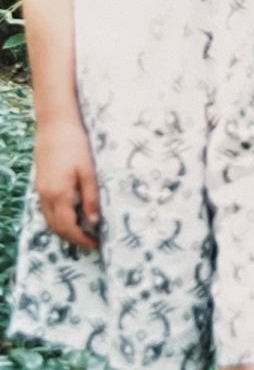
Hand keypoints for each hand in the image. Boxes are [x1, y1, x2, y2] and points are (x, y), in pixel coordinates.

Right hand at [34, 117, 100, 250]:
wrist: (55, 124)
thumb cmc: (75, 144)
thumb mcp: (88, 171)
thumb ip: (91, 197)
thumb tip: (94, 221)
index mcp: (59, 194)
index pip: (68, 227)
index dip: (81, 239)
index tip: (96, 245)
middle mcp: (46, 195)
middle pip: (56, 227)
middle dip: (72, 238)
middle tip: (91, 242)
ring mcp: (41, 190)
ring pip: (49, 219)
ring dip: (64, 230)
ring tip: (83, 232)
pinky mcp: (41, 182)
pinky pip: (46, 209)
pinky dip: (58, 218)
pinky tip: (70, 214)